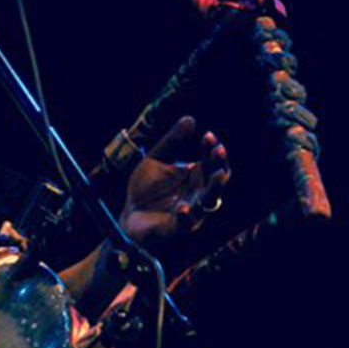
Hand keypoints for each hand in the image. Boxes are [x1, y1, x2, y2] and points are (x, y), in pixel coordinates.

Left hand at [120, 115, 231, 246]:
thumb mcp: (156, 160)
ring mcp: (191, 212)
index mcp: (196, 178)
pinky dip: (187, 217)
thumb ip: (172, 141)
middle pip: (217, 180)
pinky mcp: (177, 228)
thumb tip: (190, 119)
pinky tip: (184, 208)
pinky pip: (186, 224)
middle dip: (220, 164)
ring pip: (210, 202)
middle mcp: (198, 194)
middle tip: (218, 149)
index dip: (212, 148)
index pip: (212, 162)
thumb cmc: (146, 190)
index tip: (208, 136)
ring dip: (215, 188)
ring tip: (217, 175)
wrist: (128, 217)